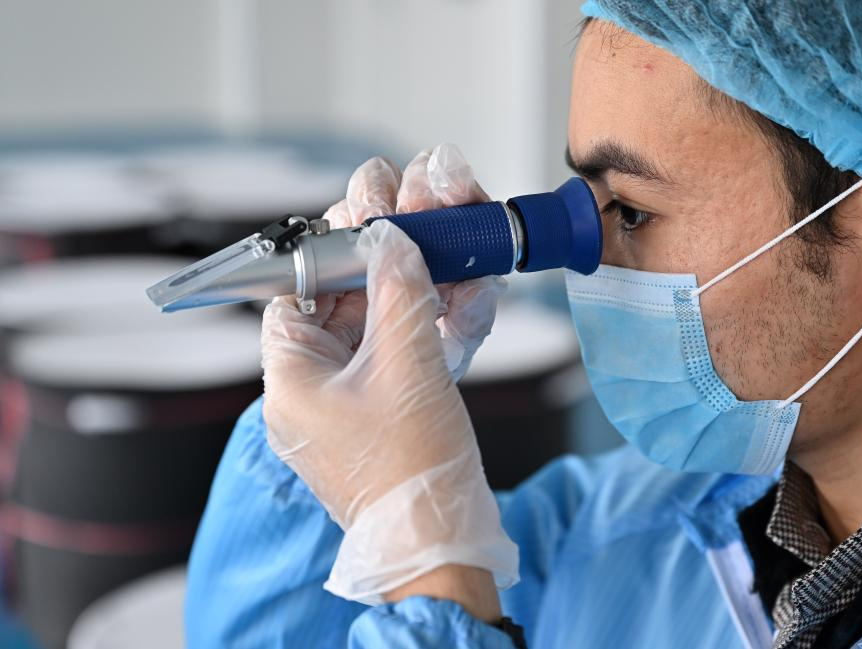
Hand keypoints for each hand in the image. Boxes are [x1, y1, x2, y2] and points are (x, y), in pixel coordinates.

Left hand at [260, 145, 517, 605]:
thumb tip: (391, 237)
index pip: (292, 293)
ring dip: (409, 288)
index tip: (364, 222)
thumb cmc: (415, 470)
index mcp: (292, 380)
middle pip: (337, 304)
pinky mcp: (381, 418)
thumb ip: (399, 292)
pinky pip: (396, 357)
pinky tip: (453, 295)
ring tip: (441, 245)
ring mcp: (346, 407)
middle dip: (377, 260)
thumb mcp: (409, 367)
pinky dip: (422, 327)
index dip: (328, 251)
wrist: (443, 549)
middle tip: (406, 213)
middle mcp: (311, 392)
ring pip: (372, 327)